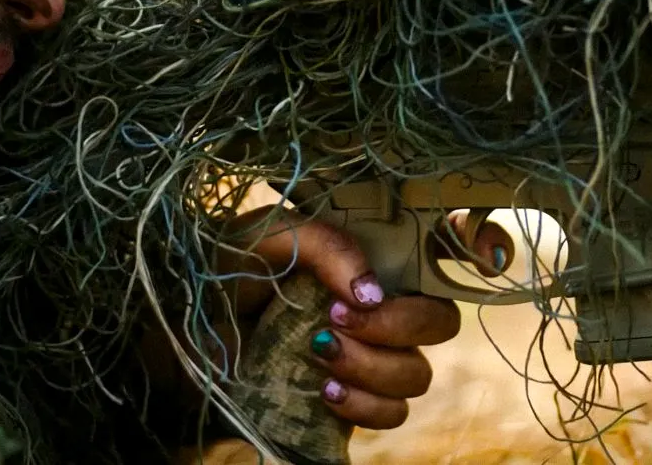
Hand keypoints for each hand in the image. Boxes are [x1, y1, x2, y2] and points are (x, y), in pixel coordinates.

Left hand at [225, 206, 514, 429]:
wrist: (169, 338)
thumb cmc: (215, 273)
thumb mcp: (263, 237)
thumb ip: (324, 245)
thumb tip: (372, 293)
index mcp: (364, 254)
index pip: (443, 245)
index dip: (482, 244)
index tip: (481, 257)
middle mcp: (375, 305)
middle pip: (439, 321)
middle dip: (400, 325)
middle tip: (342, 317)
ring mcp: (366, 357)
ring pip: (418, 374)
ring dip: (373, 365)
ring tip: (316, 353)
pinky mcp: (348, 402)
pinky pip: (391, 414)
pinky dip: (363, 404)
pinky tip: (321, 388)